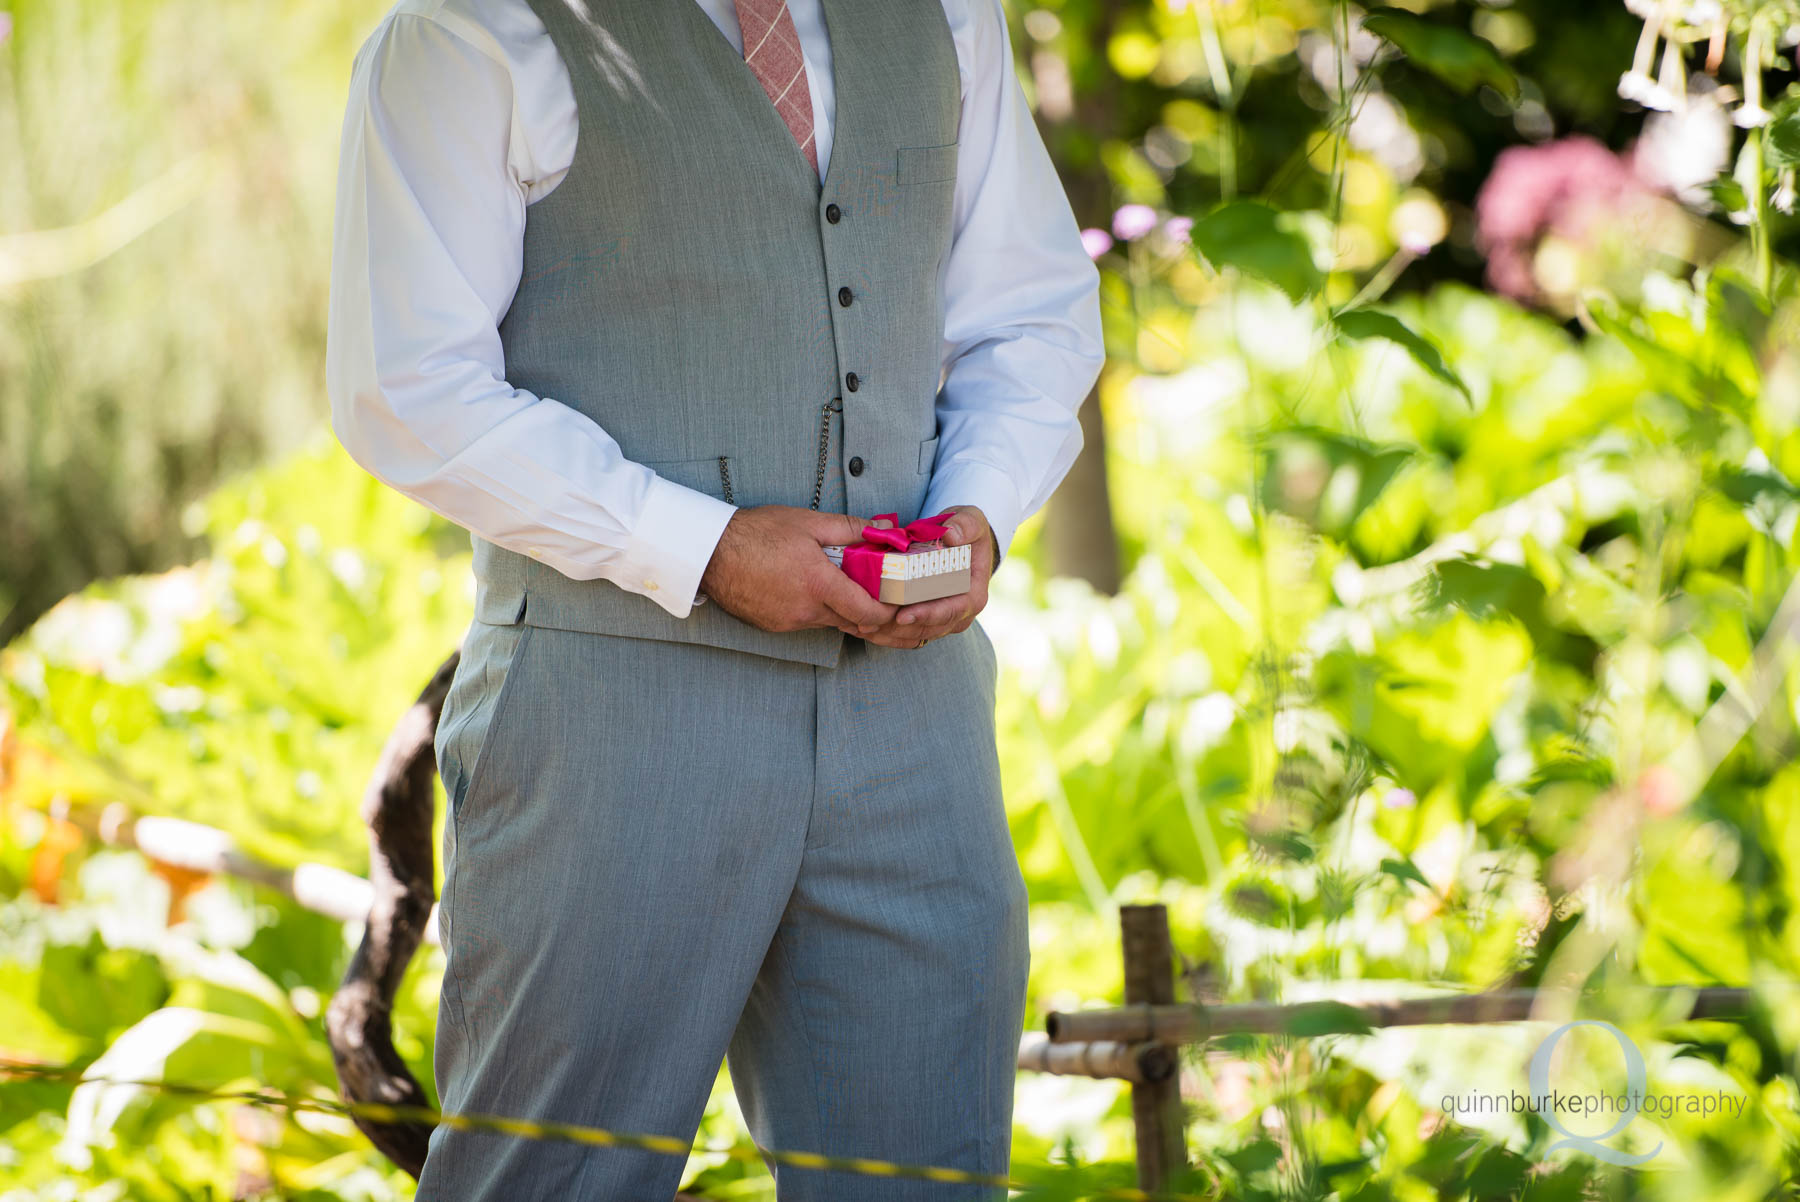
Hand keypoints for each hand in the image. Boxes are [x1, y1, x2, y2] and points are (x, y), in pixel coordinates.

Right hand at [699, 506, 897, 635]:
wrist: (710, 552)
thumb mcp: (808, 523)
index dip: (887, 613)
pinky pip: (805, 621)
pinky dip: (815, 609)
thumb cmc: (756, 533)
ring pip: (828, 621)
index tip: (896, 603)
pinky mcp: (774, 626)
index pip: (867, 612)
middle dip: (868, 610)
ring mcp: (788, 622)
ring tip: (837, 582)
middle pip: (852, 621)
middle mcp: (805, 610)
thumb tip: (884, 528)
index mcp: (818, 584)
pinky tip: (807, 588)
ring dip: (839, 607)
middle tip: (876, 592)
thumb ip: (851, 528)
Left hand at [859, 505, 994, 649]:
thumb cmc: (965, 531)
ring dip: (887, 634)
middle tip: (869, 624)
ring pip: (913, 635)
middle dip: (898, 629)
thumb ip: (966, 524)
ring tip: (861, 627)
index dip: (927, 615)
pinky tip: (862, 628)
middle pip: (927, 628)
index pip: (951, 611)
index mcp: (973, 595)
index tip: (903, 615)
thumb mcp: (971, 519)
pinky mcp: (925, 622)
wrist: (959, 541)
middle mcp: (959, 614)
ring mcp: (941, 621)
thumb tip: (951, 534)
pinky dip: (884, 633)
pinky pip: (905, 635)